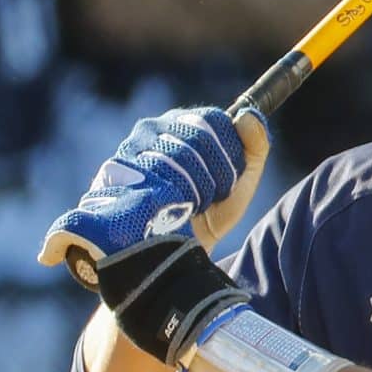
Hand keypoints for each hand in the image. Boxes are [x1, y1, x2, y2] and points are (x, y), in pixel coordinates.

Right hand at [39, 106, 271, 273]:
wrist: (174, 255)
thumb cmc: (208, 215)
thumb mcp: (241, 182)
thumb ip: (254, 147)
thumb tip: (249, 116)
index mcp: (182, 123)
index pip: (213, 120)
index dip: (230, 152)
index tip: (229, 178)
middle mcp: (153, 128)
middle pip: (198, 136)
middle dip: (216, 174)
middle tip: (209, 198)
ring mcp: (132, 149)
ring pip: (178, 157)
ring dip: (196, 191)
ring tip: (190, 207)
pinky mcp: (116, 175)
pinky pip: (157, 178)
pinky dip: (176, 201)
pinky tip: (174, 212)